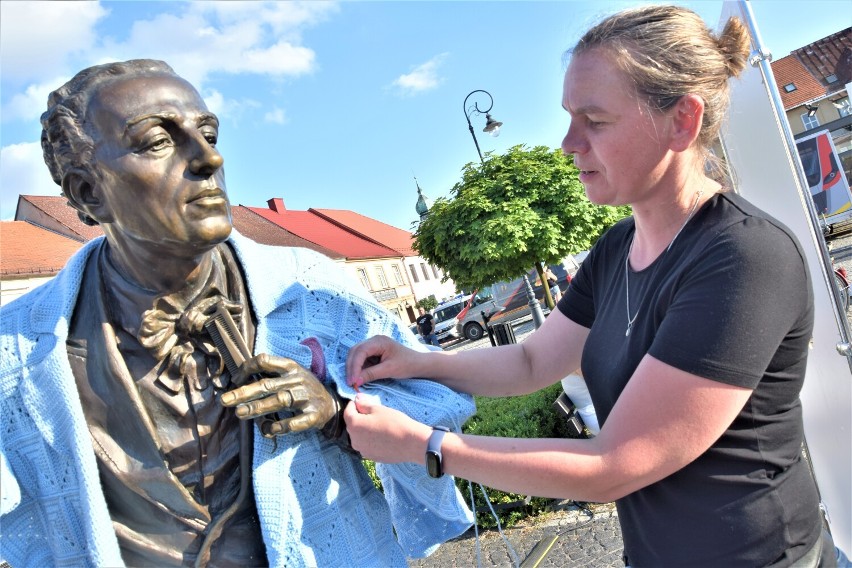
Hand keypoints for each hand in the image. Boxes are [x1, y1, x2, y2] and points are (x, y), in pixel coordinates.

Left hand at [221, 353, 336, 436]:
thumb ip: (270, 375)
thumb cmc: (303, 388)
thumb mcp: (291, 374)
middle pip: (268, 384)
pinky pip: (294, 422)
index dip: (247, 368)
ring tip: (240, 413)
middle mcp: (298, 380)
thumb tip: (239, 381)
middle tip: (225, 400)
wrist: (332, 405)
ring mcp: (306, 397)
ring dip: (258, 408)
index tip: (235, 380)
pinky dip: (279, 427)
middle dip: (244, 392)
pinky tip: (266, 430)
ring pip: (279, 401)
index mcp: (291, 367)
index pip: (265, 360)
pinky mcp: (312, 415)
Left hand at [343, 393, 430, 463]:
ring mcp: (362, 450)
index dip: (353, 405)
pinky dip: (370, 439)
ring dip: (363, 429)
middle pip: (352, 425)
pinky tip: (381, 436)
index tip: (359, 401)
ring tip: (377, 425)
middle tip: (371, 412)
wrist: (411, 444)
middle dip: (358, 417)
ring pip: (359, 436)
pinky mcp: (371, 457)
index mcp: (354, 426)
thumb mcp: (379, 409)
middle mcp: (354, 440)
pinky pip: (366, 445)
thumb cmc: (394, 423)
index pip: (347, 412)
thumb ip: (364, 405)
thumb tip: (357, 399)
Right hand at [345, 335, 419, 389]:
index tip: (352, 381)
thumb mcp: (389, 370)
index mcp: (379, 341)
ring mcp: (373, 346)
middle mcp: (374, 341)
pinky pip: (361, 360)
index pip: (360, 352)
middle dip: (350, 367)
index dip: (354, 367)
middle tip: (349, 383)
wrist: (418, 364)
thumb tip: (355, 381)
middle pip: (355, 352)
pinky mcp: (373, 353)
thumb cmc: (407, 364)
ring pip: (356, 356)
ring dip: (353, 368)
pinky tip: (359, 378)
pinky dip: (358, 369)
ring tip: (353, 382)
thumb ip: (371, 374)